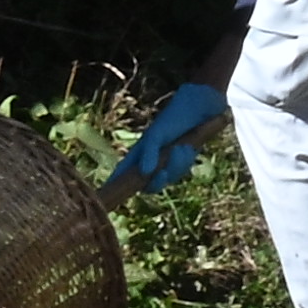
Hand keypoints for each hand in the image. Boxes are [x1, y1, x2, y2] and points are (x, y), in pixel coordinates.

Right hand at [106, 81, 229, 192]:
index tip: (109, 197)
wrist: (198, 109)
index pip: (123, 174)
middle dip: (158, 181)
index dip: (116, 186)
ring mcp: (166, 162)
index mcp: (138, 153)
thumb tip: (145, 173)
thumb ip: (149, 153)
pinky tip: (188, 148)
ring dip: (176, 165)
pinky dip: (185, 161)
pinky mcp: (182, 162)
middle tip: (163, 173)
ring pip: (169, 179)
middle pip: (149, 186)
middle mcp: (150, 161)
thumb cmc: (172, 119)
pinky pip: (182, 172)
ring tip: (181, 147)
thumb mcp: (156, 135)